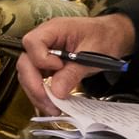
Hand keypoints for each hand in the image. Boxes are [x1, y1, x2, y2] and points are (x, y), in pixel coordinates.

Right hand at [15, 12, 135, 112]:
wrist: (112, 36)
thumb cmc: (104, 37)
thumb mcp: (93, 55)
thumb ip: (73, 72)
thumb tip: (56, 92)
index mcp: (52, 30)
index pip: (32, 43)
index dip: (41, 59)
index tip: (59, 68)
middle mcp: (43, 42)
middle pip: (26, 62)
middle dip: (35, 86)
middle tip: (50, 104)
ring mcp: (44, 54)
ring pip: (29, 74)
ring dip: (38, 94)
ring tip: (53, 108)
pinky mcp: (48, 66)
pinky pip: (39, 80)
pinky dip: (44, 94)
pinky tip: (55, 104)